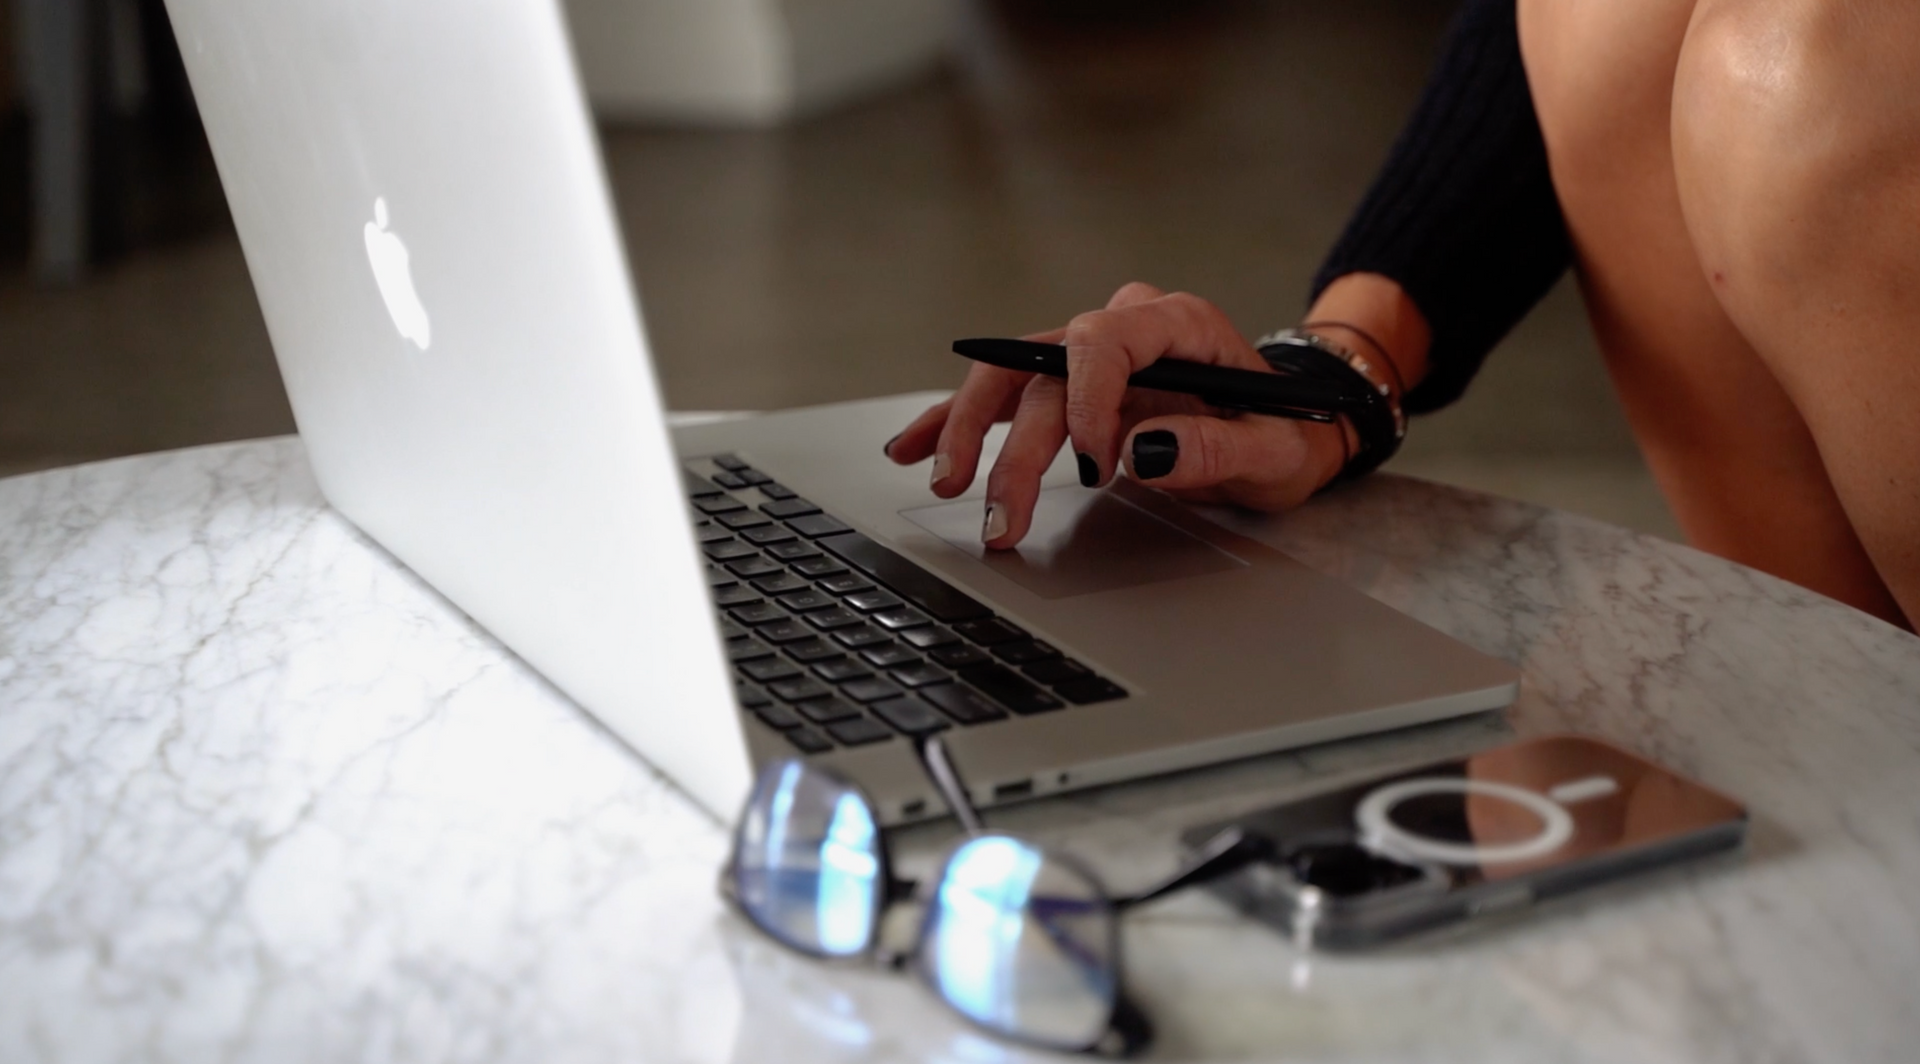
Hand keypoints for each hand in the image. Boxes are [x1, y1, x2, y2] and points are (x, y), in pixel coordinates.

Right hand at [884, 283, 1353, 548]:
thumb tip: (1145, 450)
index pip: (1107, 341)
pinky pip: (1003, 397)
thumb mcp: (1275, 451)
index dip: (1086, 399)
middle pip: (1045, 370)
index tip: (1091, 462)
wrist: (1286, 426)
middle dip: (1014, 444)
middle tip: (999, 512)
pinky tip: (911, 447)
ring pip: (1011, 379)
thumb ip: (1218, 447)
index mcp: (1178, 325)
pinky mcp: (1068, 387)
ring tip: (947, 484)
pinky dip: (956, 421)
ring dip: (970, 432)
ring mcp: (1091, 356)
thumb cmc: (1285, 433)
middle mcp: (1125, 327)